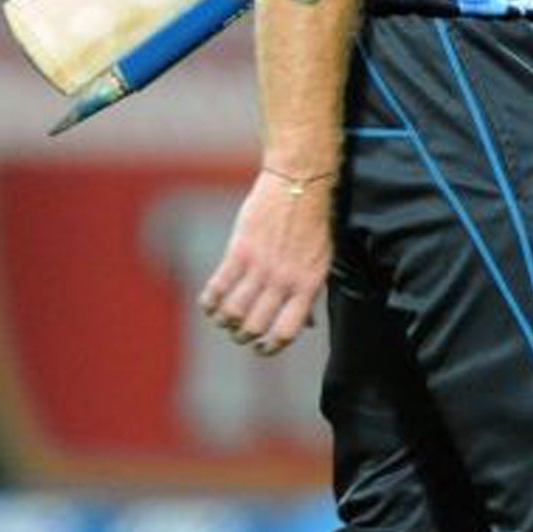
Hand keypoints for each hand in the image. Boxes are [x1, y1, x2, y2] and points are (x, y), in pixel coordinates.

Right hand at [199, 167, 332, 355]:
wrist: (300, 182)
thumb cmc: (314, 222)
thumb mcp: (322, 260)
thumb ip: (310, 293)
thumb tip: (307, 325)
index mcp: (308, 285)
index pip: (286, 332)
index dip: (271, 347)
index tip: (262, 349)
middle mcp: (284, 280)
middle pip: (254, 327)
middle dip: (244, 336)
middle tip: (240, 332)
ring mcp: (261, 266)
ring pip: (233, 312)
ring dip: (225, 321)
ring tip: (225, 318)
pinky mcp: (240, 250)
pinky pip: (218, 286)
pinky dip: (210, 301)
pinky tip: (209, 303)